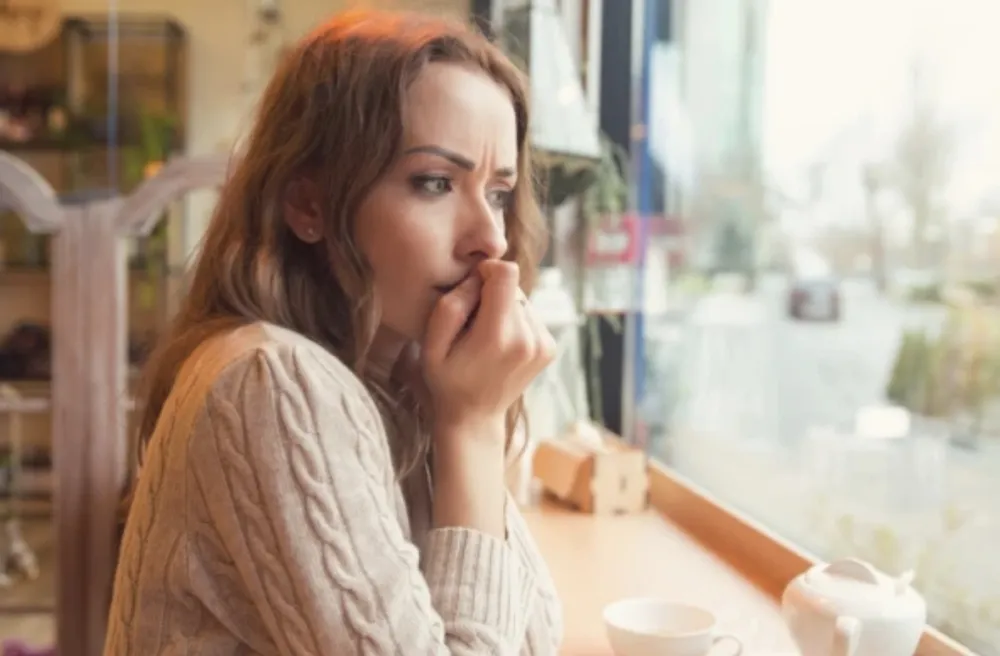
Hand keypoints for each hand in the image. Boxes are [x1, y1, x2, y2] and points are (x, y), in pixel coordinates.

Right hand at [422, 260, 555, 438]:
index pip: (507, 274)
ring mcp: (543, 344)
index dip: (487, 271)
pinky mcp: (549, 347)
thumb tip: (479, 277)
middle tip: (473, 322)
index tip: (473, 287)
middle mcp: (528, 339)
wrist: (475, 416)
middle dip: (492, 294)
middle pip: (514, 286)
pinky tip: (500, 343)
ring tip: (485, 335)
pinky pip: (531, 315)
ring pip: (523, 300)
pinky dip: (515, 321)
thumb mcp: (432, 344)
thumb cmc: (447, 378)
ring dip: (504, 308)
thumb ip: (452, 305)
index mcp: (498, 336)